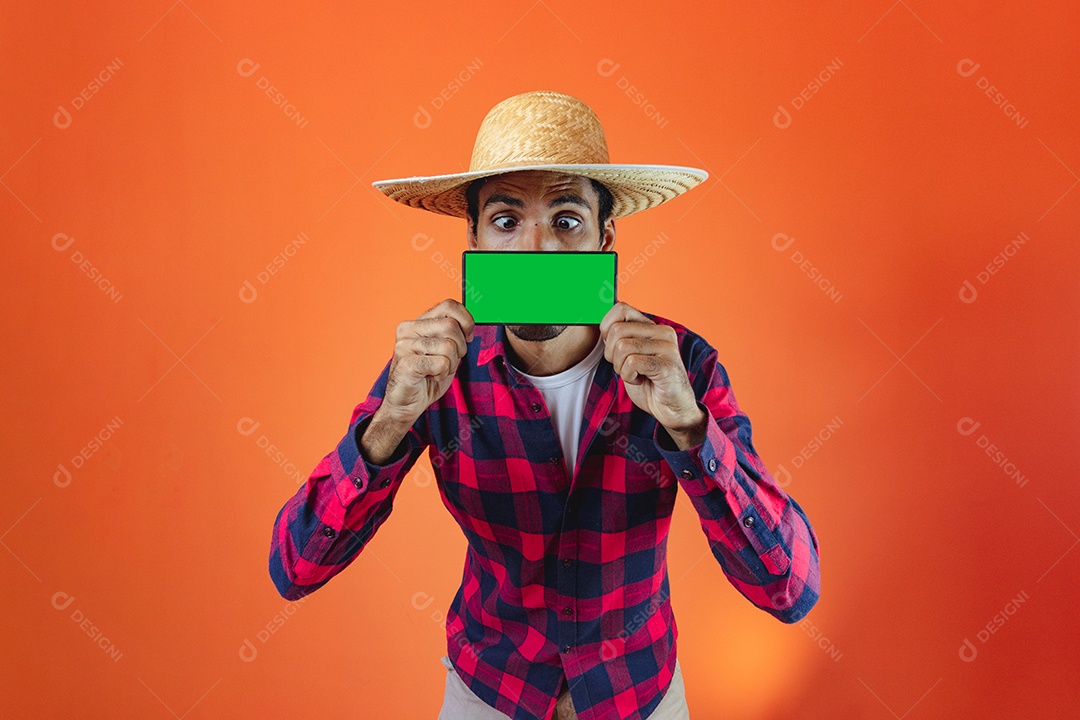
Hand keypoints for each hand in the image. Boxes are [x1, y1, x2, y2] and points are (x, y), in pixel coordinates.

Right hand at [382, 298, 474, 426]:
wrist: (405, 403)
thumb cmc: (427, 376)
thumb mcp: (444, 349)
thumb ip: (453, 333)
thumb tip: (469, 325)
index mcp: (418, 322)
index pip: (449, 305)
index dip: (466, 321)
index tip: (468, 337)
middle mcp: (408, 329)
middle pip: (451, 326)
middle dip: (460, 347)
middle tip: (450, 360)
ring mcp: (405, 346)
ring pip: (449, 346)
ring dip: (451, 363)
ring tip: (437, 370)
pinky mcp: (406, 364)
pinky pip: (441, 363)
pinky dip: (443, 373)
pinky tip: (432, 376)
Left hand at [599, 302, 704, 444]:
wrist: (672, 409)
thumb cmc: (649, 383)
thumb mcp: (631, 356)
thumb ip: (620, 339)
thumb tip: (601, 326)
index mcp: (653, 327)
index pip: (621, 309)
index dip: (607, 328)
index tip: (612, 348)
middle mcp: (662, 332)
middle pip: (617, 330)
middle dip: (611, 353)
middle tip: (624, 367)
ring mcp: (667, 347)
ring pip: (622, 347)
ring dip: (620, 367)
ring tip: (634, 374)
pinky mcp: (667, 365)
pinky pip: (632, 363)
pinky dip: (628, 376)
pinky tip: (640, 380)